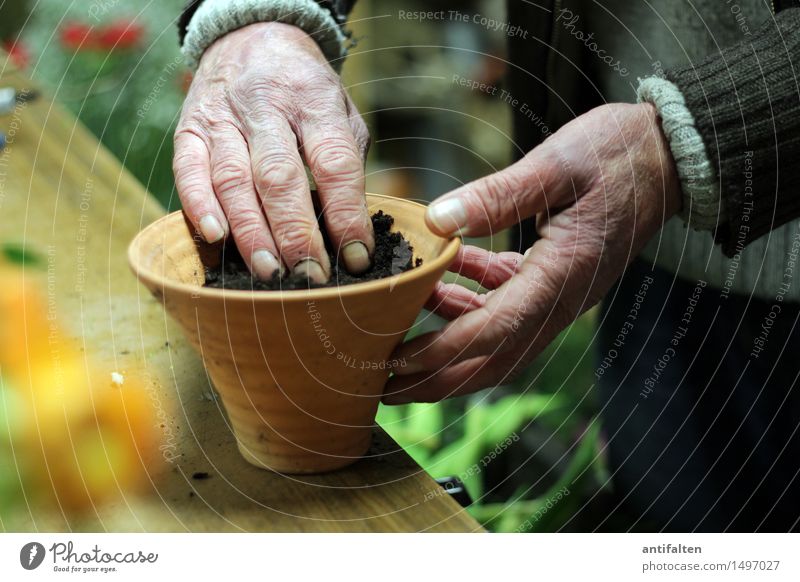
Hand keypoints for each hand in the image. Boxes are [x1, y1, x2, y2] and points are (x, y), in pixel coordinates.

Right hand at [173, 22, 372, 282]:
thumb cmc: (306, 90)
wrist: (252, 37)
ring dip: (251, 233)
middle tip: (311, 277)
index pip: (333, 162)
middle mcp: (266, 106)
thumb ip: (346, 162)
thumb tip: (350, 230)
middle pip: (279, 177)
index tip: (356, 256)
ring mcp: (222, 116)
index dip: (346, 214)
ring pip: (233, 180)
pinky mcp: (189, 128)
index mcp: (313, 99)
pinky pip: (189, 170)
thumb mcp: (341, 112)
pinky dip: (199, 205)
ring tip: (271, 273)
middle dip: (296, 234)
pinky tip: (216, 238)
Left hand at [385, 103, 681, 402]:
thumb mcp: (557, 164)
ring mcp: (557, 292)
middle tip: (387, 387)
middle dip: (439, 379)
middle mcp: (560, 298)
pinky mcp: (553, 277)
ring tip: (398, 343)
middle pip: (494, 358)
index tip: (396, 362)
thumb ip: (498, 196)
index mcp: (562, 275)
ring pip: (496, 338)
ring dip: (448, 346)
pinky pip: (504, 302)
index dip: (441, 350)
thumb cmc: (618, 153)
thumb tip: (439, 220)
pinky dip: (468, 299)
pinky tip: (438, 278)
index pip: (494, 329)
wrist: (667, 155)